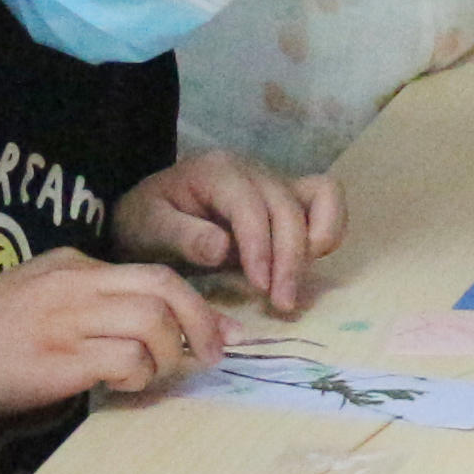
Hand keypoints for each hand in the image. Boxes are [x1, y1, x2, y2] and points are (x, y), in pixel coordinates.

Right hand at [0, 250, 223, 425]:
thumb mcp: (30, 295)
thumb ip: (79, 299)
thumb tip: (137, 326)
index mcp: (69, 265)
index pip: (152, 274)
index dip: (195, 303)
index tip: (218, 330)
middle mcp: (73, 284)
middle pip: (165, 288)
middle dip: (203, 321)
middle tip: (217, 353)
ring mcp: (64, 321)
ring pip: (153, 323)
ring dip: (169, 355)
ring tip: (156, 376)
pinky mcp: (55, 361)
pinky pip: (124, 361)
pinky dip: (138, 376)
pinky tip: (124, 387)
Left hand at [115, 153, 344, 317]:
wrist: (148, 211)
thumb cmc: (146, 221)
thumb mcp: (147, 228)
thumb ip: (182, 236)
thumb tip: (223, 249)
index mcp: (217, 172)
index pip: (250, 206)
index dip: (260, 247)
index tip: (260, 288)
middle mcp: (253, 170)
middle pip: (288, 207)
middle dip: (290, 258)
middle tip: (281, 303)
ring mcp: (276, 180)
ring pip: (321, 197)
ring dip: (315, 243)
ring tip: (293, 284)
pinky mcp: (289, 196)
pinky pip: (327, 200)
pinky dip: (327, 230)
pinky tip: (307, 264)